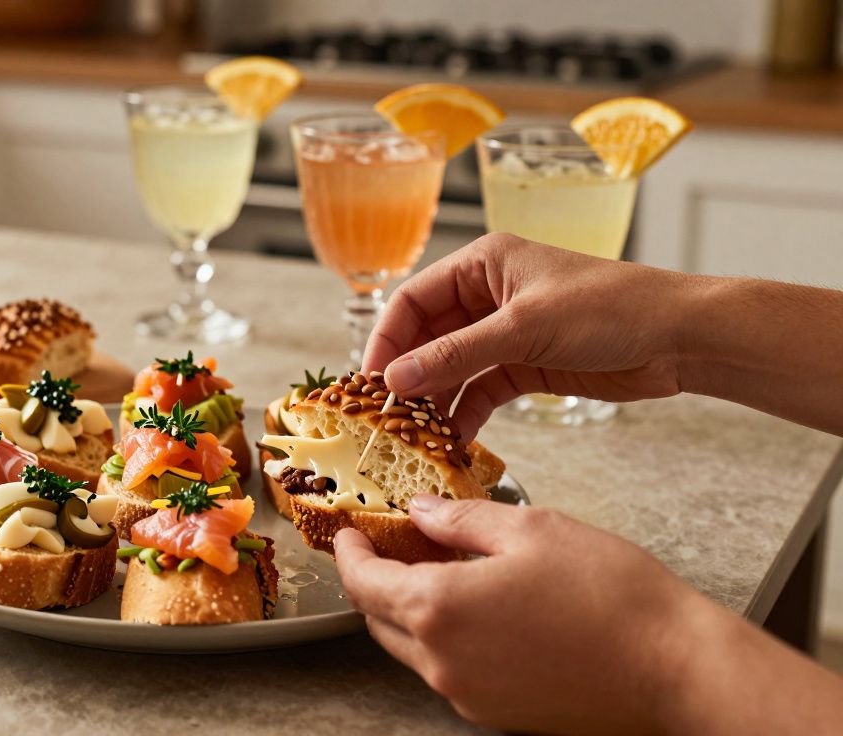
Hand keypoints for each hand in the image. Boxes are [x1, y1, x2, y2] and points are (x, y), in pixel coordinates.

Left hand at [334, 497, 705, 733]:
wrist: (674, 667)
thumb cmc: (611, 595)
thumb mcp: (530, 529)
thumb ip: (460, 520)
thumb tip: (421, 512)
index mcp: (438, 609)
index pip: (363, 584)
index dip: (348, 555)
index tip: (348, 534)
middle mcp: (442, 662)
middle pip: (380, 620)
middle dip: (377, 581)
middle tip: (392, 546)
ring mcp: (468, 694)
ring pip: (413, 648)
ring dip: (413, 611)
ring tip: (441, 570)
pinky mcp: (498, 713)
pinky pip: (450, 671)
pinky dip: (446, 638)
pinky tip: (478, 608)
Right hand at [362, 233, 690, 439]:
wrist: (679, 337)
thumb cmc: (609, 309)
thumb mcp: (524, 328)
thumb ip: (457, 354)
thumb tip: (395, 379)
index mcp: (483, 264)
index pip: (413, 300)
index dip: (387, 340)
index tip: (371, 383)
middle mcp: (488, 295)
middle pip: (427, 336)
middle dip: (408, 375)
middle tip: (386, 417)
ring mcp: (506, 332)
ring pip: (451, 368)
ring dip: (435, 400)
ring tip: (415, 436)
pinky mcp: (526, 366)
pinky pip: (480, 390)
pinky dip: (466, 413)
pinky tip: (453, 440)